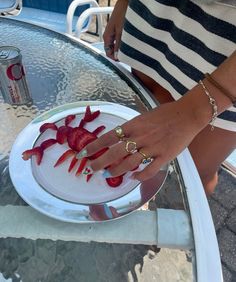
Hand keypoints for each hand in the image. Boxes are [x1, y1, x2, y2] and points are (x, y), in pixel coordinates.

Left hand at [81, 100, 203, 181]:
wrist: (187, 114)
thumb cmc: (165, 113)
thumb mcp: (144, 116)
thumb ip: (132, 128)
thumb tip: (119, 137)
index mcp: (134, 125)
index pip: (109, 137)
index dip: (94, 146)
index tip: (83, 154)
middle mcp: (140, 136)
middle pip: (115, 152)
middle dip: (100, 162)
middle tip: (91, 169)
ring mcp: (152, 147)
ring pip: (130, 163)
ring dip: (117, 170)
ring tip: (109, 174)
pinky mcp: (165, 156)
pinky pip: (150, 169)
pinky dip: (140, 176)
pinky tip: (133, 178)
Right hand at [103, 0, 128, 59]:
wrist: (126, 0)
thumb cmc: (123, 13)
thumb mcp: (121, 31)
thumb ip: (119, 44)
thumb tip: (117, 56)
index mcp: (107, 36)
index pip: (108, 53)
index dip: (114, 58)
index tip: (123, 59)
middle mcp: (110, 36)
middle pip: (113, 50)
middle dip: (119, 54)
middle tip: (129, 55)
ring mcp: (115, 33)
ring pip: (118, 46)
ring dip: (123, 49)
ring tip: (131, 49)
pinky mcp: (120, 30)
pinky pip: (121, 41)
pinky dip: (125, 43)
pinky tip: (132, 42)